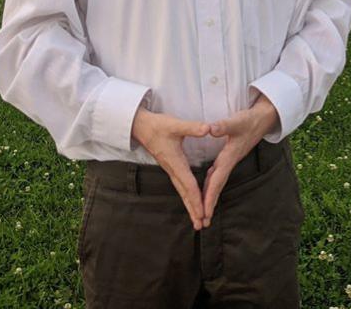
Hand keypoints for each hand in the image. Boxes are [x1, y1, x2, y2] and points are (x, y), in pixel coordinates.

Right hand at [131, 107, 209, 230]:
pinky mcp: (171, 168)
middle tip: (202, 225)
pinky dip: (187, 197)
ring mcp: (171, 170)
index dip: (196, 198)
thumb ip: (192, 127)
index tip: (202, 212)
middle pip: (185, 194)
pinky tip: (191, 202)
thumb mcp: (176, 124)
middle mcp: (173, 170)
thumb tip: (208, 128)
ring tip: (198, 221)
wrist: (142, 127)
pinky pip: (181, 186)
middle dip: (193, 210)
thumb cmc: (158, 126)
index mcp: (176, 162)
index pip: (188, 184)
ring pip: (182, 192)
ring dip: (190, 206)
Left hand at [202, 94, 278, 225]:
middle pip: (217, 186)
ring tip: (203, 213)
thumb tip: (210, 129)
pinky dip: (212, 184)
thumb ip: (223, 126)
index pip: (217, 180)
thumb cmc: (250, 120)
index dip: (209, 196)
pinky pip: (218, 175)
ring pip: (217, 182)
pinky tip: (207, 188)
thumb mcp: (237, 122)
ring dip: (210, 197)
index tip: (203, 211)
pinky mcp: (230, 156)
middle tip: (202, 223)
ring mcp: (230, 160)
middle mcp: (229, 161)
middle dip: (209, 204)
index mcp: (229, 156)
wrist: (264, 119)